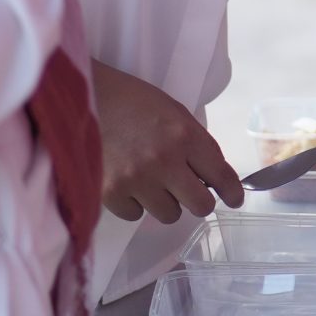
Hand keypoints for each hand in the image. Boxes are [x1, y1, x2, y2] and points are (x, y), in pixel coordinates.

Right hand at [91, 62, 241, 222]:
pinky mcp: (109, 195)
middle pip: (200, 205)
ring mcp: (136, 181)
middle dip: (199, 200)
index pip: (220, 173)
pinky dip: (135, 204)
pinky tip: (127, 183)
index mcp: (184, 135)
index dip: (232, 191)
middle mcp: (164, 161)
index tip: (235, 199)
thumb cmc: (129, 100)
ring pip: (169, 214)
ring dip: (165, 202)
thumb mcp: (171, 111)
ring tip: (151, 181)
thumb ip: (193, 141)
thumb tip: (211, 174)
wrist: (79, 100)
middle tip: (189, 192)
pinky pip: (136, 215)